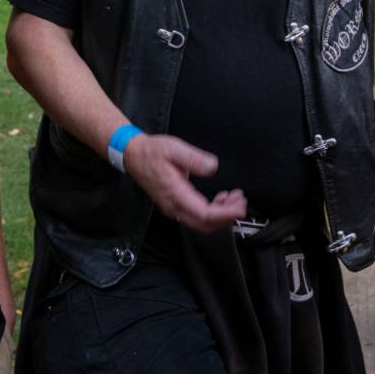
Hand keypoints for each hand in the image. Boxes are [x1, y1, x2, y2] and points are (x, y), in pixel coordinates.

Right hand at [122, 134, 246, 232]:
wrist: (132, 155)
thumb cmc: (152, 151)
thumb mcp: (174, 148)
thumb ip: (194, 158)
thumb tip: (212, 167)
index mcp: (175, 194)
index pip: (205, 214)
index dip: (226, 214)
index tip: (240, 206)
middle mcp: (174, 207)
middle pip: (206, 225)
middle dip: (227, 217)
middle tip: (241, 202)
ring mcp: (173, 209)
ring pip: (202, 224)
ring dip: (222, 216)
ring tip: (235, 198)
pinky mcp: (175, 206)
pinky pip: (197, 218)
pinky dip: (213, 213)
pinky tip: (221, 199)